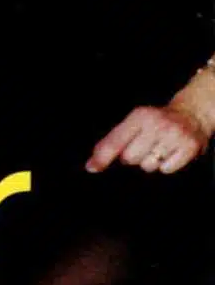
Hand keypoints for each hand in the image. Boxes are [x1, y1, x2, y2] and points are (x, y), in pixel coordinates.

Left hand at [86, 104, 208, 174]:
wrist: (192, 114)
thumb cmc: (156, 122)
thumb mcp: (134, 123)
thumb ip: (112, 141)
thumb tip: (92, 165)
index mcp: (140, 116)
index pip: (116, 140)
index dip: (103, 157)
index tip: (92, 168)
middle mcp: (158, 124)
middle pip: (130, 158)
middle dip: (133, 156)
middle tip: (145, 145)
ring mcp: (175, 135)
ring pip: (147, 166)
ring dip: (150, 161)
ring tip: (159, 147)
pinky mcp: (189, 147)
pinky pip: (165, 169)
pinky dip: (167, 165)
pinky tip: (171, 152)